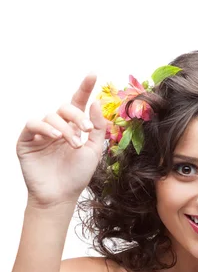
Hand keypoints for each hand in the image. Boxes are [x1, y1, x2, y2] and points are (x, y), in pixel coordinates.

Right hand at [16, 74, 107, 208]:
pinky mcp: (27, 141)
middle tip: (85, 130)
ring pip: (51, 116)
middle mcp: (57, 127)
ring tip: (73, 144)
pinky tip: (54, 137)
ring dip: (65, 128)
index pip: (78, 103)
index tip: (94, 74)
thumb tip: (96, 102)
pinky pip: (33, 124)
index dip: (85, 88)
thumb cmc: (76, 176)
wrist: (60, 197)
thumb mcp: (93, 151)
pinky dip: (44, 127)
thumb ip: (96, 127)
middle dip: (77, 115)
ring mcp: (41, 133)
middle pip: (65, 107)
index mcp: (73, 128)